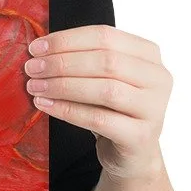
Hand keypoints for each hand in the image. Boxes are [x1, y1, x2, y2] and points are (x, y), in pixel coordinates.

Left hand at [24, 24, 172, 179]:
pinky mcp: (141, 136)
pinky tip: (45, 105)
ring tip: (35, 87)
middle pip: (106, 61)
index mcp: (148, 54)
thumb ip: (81, 60)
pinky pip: (99, 119)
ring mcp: (154, 108)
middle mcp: (158, 78)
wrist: (130, 154)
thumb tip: (39, 48)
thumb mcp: (101, 79)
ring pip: (105, 89)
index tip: (36, 48)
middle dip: (62, 63)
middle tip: (32, 68)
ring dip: (63, 85)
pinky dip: (68, 110)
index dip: (67, 40)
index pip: (105, 36)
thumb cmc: (111, 110)